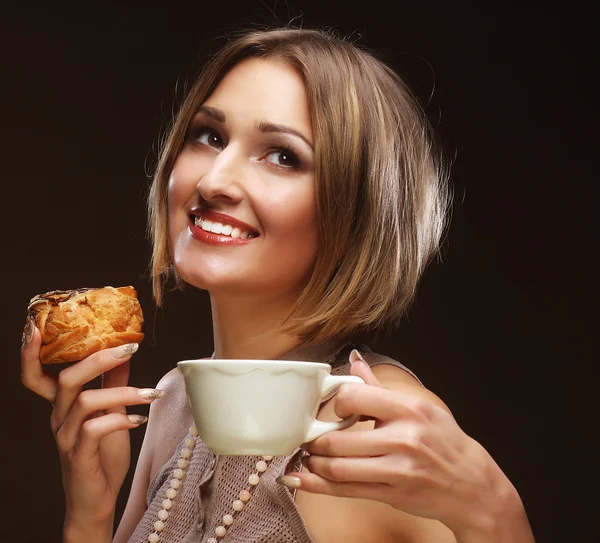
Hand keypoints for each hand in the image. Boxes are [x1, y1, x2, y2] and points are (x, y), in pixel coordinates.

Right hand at [20, 320, 161, 535]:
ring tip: (150, 394)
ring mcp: (66, 438)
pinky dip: (119, 419)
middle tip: (130, 348)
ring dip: (122, 392)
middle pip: (66, 379)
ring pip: (85, 401)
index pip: (35, 375)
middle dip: (98, 358)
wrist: (95, 499)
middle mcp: (57, 418)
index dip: (30, 352)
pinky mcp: (78, 456)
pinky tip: (138, 420)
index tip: (36, 326)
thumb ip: (113, 382)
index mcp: (61, 405)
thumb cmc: (101, 454)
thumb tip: (125, 350)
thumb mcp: (110, 412)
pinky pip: (94, 430)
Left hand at [281, 350, 528, 538]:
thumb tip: (355, 361)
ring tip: (308, 458)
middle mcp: (403, 439)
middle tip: (307, 438)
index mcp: (409, 410)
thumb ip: (380, 388)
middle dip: (314, 440)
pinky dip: (319, 486)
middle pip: (339, 439)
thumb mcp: (420, 408)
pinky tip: (303, 480)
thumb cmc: (445, 442)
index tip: (331, 411)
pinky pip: (346, 490)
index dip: (335, 403)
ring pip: (338, 467)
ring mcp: (398, 470)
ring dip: (313, 463)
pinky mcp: (392, 494)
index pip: (355, 397)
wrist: (473, 486)